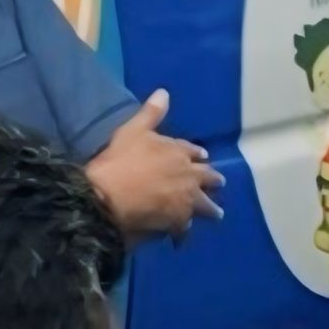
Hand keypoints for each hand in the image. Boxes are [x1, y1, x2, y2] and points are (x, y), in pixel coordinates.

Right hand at [87, 89, 222, 241]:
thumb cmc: (119, 160)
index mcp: (177, 152)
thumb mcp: (133, 130)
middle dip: (213, 180)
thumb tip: (164, 92)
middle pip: (207, 178)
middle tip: (219, 183)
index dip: (197, 154)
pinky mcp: (176, 221)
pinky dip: (184, 231)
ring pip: (204, 205)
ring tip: (217, 214)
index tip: (203, 156)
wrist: (108, 196)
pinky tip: (182, 236)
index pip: (193, 151)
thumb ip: (151, 113)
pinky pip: (185, 228)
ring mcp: (185, 200)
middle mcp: (188, 175)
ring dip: (210, 209)